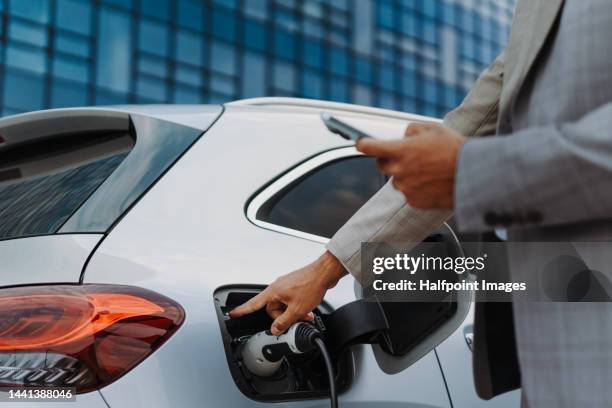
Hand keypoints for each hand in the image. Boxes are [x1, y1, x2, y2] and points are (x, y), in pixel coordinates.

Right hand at [229, 251, 346, 335]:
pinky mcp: (295, 286)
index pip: (253, 304)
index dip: (243, 310)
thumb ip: (284, 322)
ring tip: (305, 315)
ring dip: (293, 313)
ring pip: (284, 305)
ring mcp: (286, 286)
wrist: (324, 273)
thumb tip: (275, 329)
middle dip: (283, 317)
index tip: (233, 313)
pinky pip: (291, 300)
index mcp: (273, 292)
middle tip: (294, 321)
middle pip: (272, 309)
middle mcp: (277, 287)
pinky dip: (297, 307)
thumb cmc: (311, 284)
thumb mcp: (296, 310)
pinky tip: (307, 309)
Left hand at [356, 123, 465, 208]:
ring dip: (405, 174)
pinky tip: (431, 181)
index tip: (360, 143)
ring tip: (427, 169)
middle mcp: (399, 170)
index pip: (370, 147)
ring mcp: (406, 188)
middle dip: (390, 159)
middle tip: (407, 155)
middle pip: (382, 165)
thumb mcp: (433, 128)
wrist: (473, 174)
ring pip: (396, 180)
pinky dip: (415, 187)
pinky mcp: (414, 201)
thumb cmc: (455, 149)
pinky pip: (408, 193)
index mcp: (401, 150)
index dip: (363, 144)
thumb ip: (411, 129)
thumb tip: (404, 136)